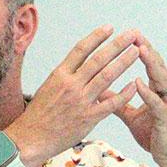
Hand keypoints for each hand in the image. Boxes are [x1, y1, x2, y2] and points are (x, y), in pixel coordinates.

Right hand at [7, 25, 138, 166]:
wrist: (31, 138)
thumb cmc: (38, 115)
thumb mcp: (48, 88)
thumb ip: (66, 77)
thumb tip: (79, 66)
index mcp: (59, 75)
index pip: (81, 49)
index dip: (97, 37)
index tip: (110, 28)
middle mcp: (71, 84)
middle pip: (98, 59)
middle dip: (117, 45)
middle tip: (132, 34)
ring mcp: (81, 101)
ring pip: (107, 76)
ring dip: (124, 62)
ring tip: (136, 52)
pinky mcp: (88, 118)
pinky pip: (111, 103)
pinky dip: (124, 93)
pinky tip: (134, 85)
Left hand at [115, 32, 166, 166]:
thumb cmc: (154, 135)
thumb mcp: (132, 116)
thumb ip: (119, 102)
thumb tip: (101, 91)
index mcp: (159, 90)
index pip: (150, 65)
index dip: (141, 50)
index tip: (130, 35)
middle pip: (157, 66)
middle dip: (146, 49)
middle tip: (135, 34)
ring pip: (161, 79)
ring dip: (150, 64)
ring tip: (140, 49)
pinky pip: (156, 103)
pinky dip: (147, 92)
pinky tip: (138, 82)